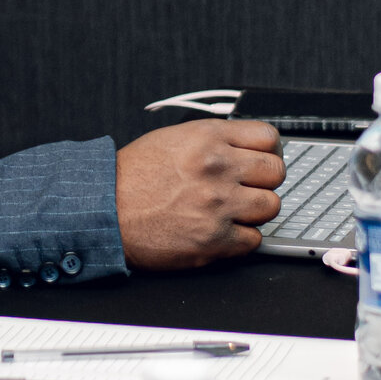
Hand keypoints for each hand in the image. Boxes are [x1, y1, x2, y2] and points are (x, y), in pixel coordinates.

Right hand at [115, 119, 283, 270]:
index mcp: (208, 139)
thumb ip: (213, 141)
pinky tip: (220, 231)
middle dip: (263, 181)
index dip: (267, 151)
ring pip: (271, 206)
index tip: (260, 160)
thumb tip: (246, 149)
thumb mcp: (172, 139)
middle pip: (276, 172)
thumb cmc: (132, 177)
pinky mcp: (216, 240)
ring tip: (231, 211)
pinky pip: (254, 240)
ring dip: (254, 211)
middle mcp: (217, 168)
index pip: (268, 138)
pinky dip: (241, 239)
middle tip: (246, 188)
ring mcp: (219, 205)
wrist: (104, 211)